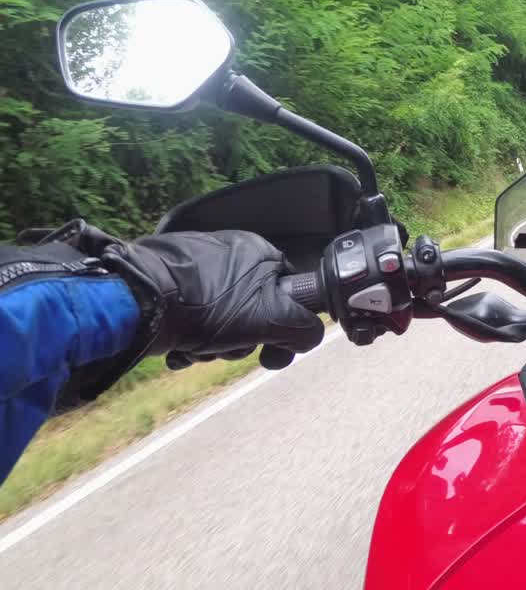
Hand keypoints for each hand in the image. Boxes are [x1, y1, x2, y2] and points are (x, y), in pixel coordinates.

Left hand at [103, 230, 325, 370]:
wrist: (139, 301)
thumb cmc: (210, 306)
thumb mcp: (271, 318)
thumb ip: (302, 327)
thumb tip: (310, 337)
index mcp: (258, 251)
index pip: (287, 293)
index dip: (281, 324)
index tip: (265, 345)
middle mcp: (229, 252)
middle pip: (252, 311)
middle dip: (240, 341)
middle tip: (225, 349)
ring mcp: (194, 265)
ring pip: (220, 318)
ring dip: (212, 345)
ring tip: (194, 350)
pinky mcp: (165, 281)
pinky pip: (190, 316)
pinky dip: (188, 337)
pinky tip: (177, 347)